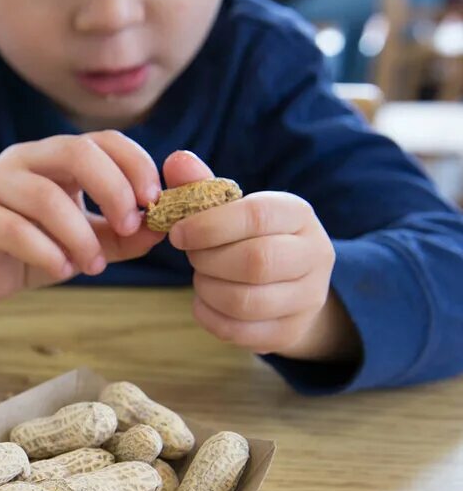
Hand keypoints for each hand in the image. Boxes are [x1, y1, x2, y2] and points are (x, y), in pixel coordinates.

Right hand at [0, 131, 165, 306]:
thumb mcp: (86, 240)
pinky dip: (47, 253)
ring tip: (94, 266)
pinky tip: (62, 270)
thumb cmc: (34, 248)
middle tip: (129, 227)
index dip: (134, 164)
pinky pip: (15, 230)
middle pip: (76, 153)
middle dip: (113, 189)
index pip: (102, 140)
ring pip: (46, 197)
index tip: (154, 201)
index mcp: (55, 156)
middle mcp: (24, 159)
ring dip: (80, 235)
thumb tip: (162, 229)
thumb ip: (122, 235)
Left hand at [163, 151, 355, 360]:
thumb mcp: (232, 210)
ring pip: (246, 301)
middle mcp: (314, 255)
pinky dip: (209, 316)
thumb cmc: (250, 239)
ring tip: (202, 277)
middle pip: (255, 261)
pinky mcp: (290, 331)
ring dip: (207, 289)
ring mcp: (307, 297)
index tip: (178, 233)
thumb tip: (175, 159)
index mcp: (299, 215)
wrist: (290, 286)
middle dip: (207, 259)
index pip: (257, 216)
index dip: (209, 225)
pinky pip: (239, 331)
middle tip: (191, 256)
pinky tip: (205, 302)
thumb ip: (203, 188)